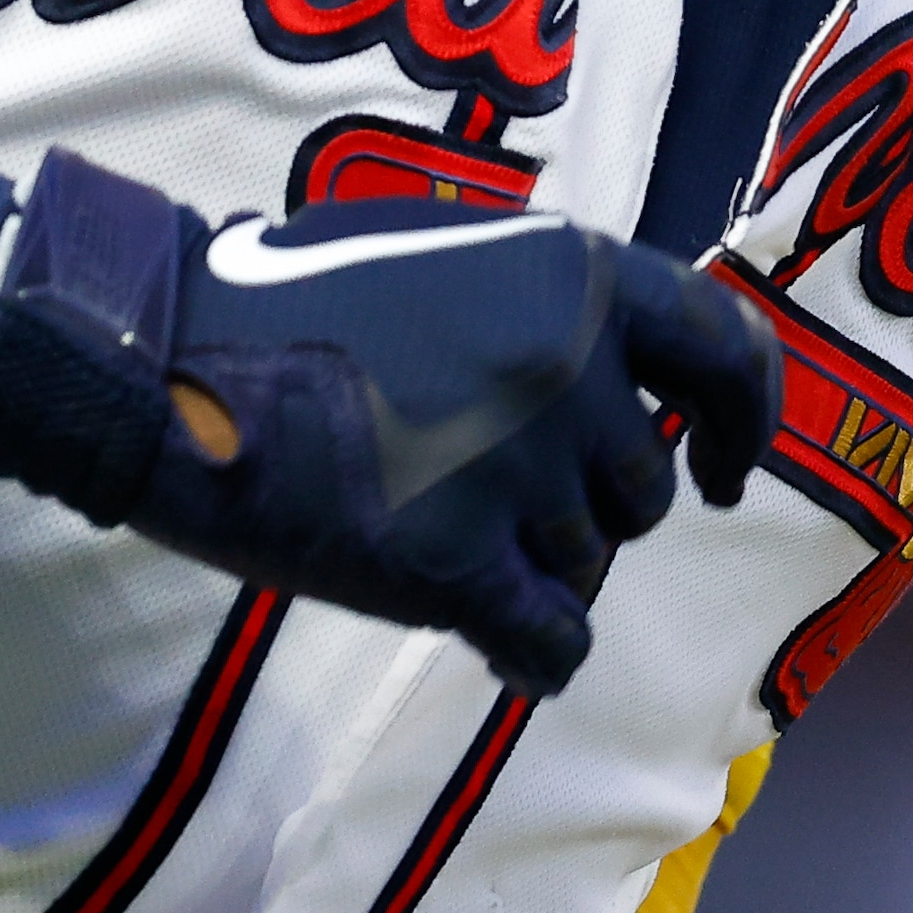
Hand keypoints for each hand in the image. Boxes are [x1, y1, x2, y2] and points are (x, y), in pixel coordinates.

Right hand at [0, 152, 780, 694]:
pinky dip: (536, 657)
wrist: (166, 356)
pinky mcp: (454, 563)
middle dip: (580, 510)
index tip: (722, 472)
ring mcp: (516, 467)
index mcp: (574, 274)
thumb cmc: (289, 300)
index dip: (746, 420)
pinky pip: (553, 642)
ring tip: (437, 533)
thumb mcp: (447, 255)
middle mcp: (569, 366)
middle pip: (637, 489)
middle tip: (485, 500)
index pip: (726, 350)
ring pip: (588, 566)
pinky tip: (502, 652)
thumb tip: (617, 389)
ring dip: (533, 571)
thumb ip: (543, 308)